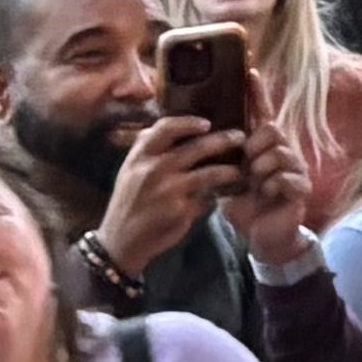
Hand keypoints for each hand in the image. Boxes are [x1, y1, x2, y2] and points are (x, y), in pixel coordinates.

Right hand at [97, 113, 243, 281]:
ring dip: (229, 171)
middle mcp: (154, 169)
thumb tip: (173, 127)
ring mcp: (168, 190)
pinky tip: (224, 194)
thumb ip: (148, 149)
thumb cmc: (129, 201)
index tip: (207, 123)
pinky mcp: (180, 210)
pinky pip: (206, 198)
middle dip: (223, 140)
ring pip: (209, 173)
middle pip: (196, 148)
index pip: (166, 128)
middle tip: (240, 138)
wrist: (121, 239)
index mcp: (140, 156)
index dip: (189, 122)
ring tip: (239, 171)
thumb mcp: (130, 170)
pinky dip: (216, 196)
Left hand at [221, 122, 316, 265]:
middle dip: (255, 146)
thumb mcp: (227, 184)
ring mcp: (296, 170)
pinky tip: (266, 192)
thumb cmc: (245, 208)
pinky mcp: (303, 188)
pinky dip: (273, 183)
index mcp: (266, 149)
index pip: (265, 121)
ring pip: (281, 153)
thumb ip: (221, 166)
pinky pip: (289, 177)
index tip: (245, 117)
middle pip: (273, 130)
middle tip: (246, 164)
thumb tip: (201, 148)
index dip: (255, 114)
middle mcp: (285, 154)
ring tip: (254, 181)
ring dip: (263, 166)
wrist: (263, 237)